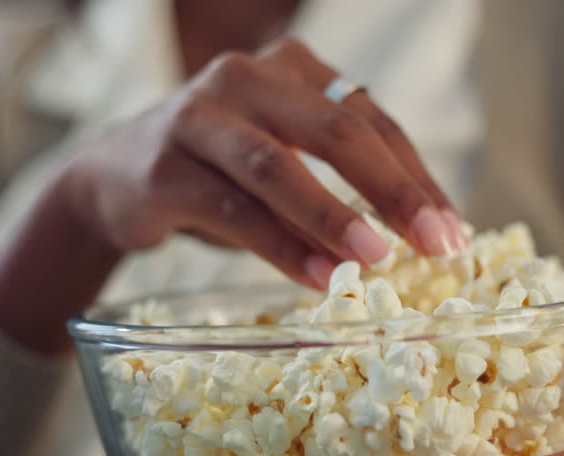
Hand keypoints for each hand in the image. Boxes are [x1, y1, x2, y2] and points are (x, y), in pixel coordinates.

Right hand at [0, 38, 464, 353]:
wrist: (110, 179)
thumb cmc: (217, 172)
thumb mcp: (284, 162)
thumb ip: (340, 182)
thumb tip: (422, 238)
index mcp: (291, 69)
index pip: (371, 120)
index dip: (416, 177)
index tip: (453, 231)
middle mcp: (245, 78)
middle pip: (336, 130)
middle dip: (394, 191)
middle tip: (436, 244)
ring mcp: (198, 118)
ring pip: (277, 167)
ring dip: (333, 217)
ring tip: (376, 261)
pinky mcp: (162, 168)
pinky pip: (232, 210)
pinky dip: (279, 247)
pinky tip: (317, 277)